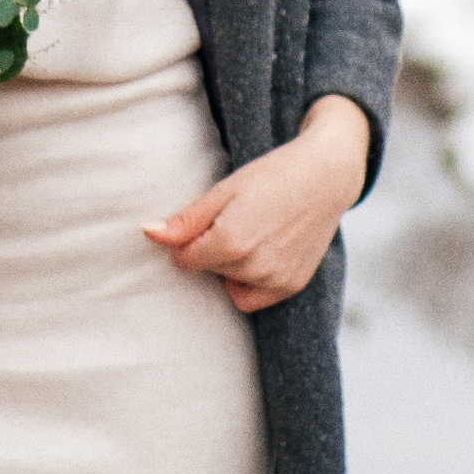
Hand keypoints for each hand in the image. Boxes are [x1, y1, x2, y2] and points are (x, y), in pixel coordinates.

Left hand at [142, 95, 370, 312]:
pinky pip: (254, 297)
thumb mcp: (223, 190)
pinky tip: (263, 251)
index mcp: (231, 242)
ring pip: (231, 283)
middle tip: (236, 217)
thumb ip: (185, 220)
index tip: (203, 220)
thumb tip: (148, 233)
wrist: (325, 176)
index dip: (187, 240)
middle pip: (209, 270)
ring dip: (232, 264)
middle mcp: (253, 268)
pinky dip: (250, 281)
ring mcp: (276, 281)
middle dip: (212, 248)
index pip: (185, 259)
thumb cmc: (272, 175)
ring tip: (253, 230)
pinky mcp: (292, 287)